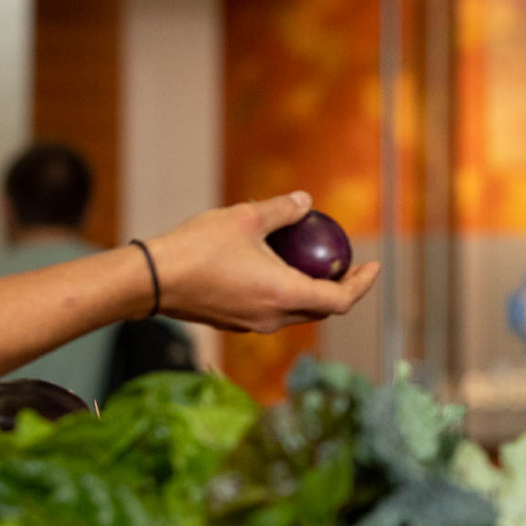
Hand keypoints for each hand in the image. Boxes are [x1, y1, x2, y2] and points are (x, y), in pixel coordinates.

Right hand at [147, 191, 380, 332]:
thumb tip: (306, 200)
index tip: (375, 266)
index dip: (363, 284)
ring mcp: (252, 324)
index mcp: (284, 295)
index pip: (340, 301)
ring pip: (296, 312)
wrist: (149, 281)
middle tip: (351, 265)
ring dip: (312, 291)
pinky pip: (272, 310)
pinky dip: (285, 292)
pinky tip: (277, 267)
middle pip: (321, 310)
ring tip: (316, 263)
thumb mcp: (246, 218)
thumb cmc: (197, 248)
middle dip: (342, 290)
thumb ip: (283, 210)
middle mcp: (273, 318)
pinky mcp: (233, 322)